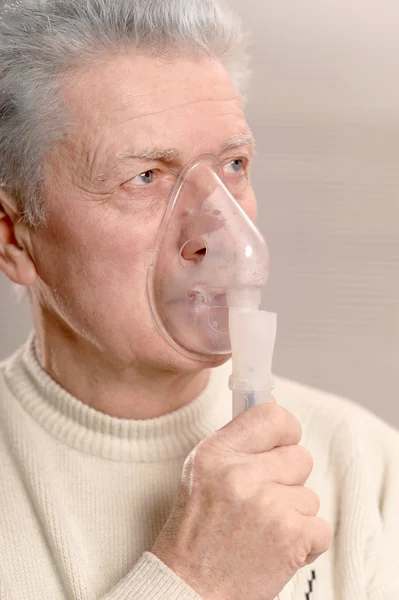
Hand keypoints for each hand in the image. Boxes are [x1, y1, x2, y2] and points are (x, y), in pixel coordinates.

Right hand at [152, 399, 331, 599]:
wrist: (190, 587)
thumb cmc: (197, 530)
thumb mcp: (202, 471)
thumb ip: (238, 441)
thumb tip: (275, 410)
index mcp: (217, 454)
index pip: (271, 416)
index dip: (286, 429)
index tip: (283, 442)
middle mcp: (241, 475)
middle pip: (299, 457)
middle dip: (288, 480)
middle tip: (262, 501)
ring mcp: (268, 506)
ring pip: (309, 495)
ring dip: (293, 514)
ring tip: (262, 530)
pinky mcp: (290, 537)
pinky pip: (320, 527)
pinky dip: (304, 542)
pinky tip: (276, 548)